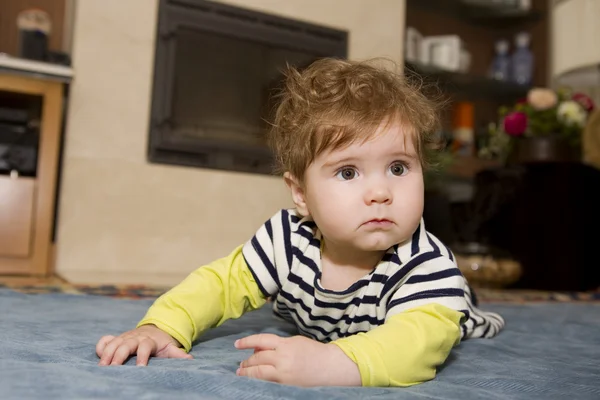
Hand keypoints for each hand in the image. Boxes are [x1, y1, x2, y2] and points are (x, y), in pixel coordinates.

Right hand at [96, 324, 192, 365]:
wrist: (154, 329)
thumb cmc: (161, 343)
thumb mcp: (170, 347)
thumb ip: (178, 354)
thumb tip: (190, 360)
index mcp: (149, 340)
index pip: (145, 347)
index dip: (143, 356)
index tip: (140, 368)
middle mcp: (135, 338)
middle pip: (126, 344)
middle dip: (119, 355)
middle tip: (113, 368)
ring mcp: (124, 337)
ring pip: (114, 343)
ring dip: (107, 353)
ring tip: (102, 367)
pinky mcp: (117, 338)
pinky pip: (106, 340)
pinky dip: (101, 345)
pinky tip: (98, 354)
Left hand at [235, 334, 360, 386]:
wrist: (331, 366)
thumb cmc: (314, 352)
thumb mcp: (295, 342)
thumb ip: (278, 344)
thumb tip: (259, 348)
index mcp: (286, 344)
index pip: (261, 340)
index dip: (247, 342)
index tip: (237, 344)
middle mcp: (283, 357)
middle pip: (258, 358)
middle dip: (247, 362)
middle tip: (240, 365)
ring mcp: (284, 372)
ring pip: (259, 372)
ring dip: (248, 372)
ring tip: (242, 373)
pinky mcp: (286, 384)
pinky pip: (267, 382)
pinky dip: (258, 380)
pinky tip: (254, 380)